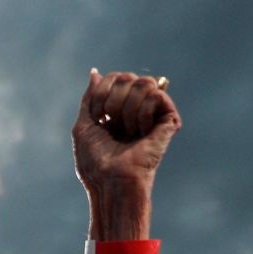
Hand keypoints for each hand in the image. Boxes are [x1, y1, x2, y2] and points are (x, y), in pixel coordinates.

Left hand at [73, 69, 180, 192]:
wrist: (111, 181)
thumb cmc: (95, 161)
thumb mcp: (84, 125)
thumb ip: (90, 98)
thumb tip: (95, 72)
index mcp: (117, 109)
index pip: (114, 78)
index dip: (101, 93)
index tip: (98, 117)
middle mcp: (136, 109)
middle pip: (128, 77)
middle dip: (113, 100)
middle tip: (111, 124)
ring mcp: (153, 114)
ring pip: (145, 82)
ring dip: (128, 108)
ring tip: (128, 131)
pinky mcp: (168, 120)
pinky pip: (157, 95)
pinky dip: (143, 112)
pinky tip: (142, 131)